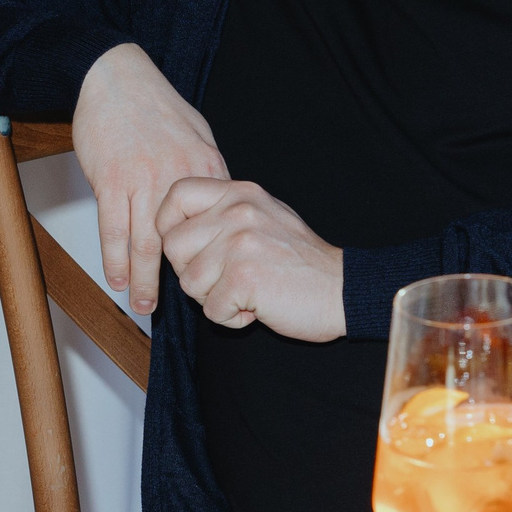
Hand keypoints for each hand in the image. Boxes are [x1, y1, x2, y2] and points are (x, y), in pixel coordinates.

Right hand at [73, 42, 225, 313]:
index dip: (210, 255)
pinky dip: (115, 259)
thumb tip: (216, 204)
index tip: (212, 278)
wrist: (115, 77)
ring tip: (144, 304)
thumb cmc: (154, 105)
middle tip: (181, 304)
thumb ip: (206, 171)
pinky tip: (117, 277)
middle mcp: (176, 178)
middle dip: (180, 278)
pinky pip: (113, 229)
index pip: (212, 223)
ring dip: (144, 278)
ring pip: (145, 243)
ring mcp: (142, 181)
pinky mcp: (111, 181)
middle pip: (180, 241)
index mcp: (204, 166)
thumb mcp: (196, 133)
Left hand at [158, 178, 344, 339]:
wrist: (343, 289)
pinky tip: (256, 308)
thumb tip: (178, 226)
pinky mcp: (244, 278)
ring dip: (212, 299)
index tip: (185, 248)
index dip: (168, 224)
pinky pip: (210, 309)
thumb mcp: (264, 216)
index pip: (177, 194)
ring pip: (189, 282)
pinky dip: (230, 318)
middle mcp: (237, 211)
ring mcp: (240, 243)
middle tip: (223, 280)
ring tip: (245, 294)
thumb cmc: (301, 261)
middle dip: (190, 272)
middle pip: (173, 246)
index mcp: (240, 193)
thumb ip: (225, 213)